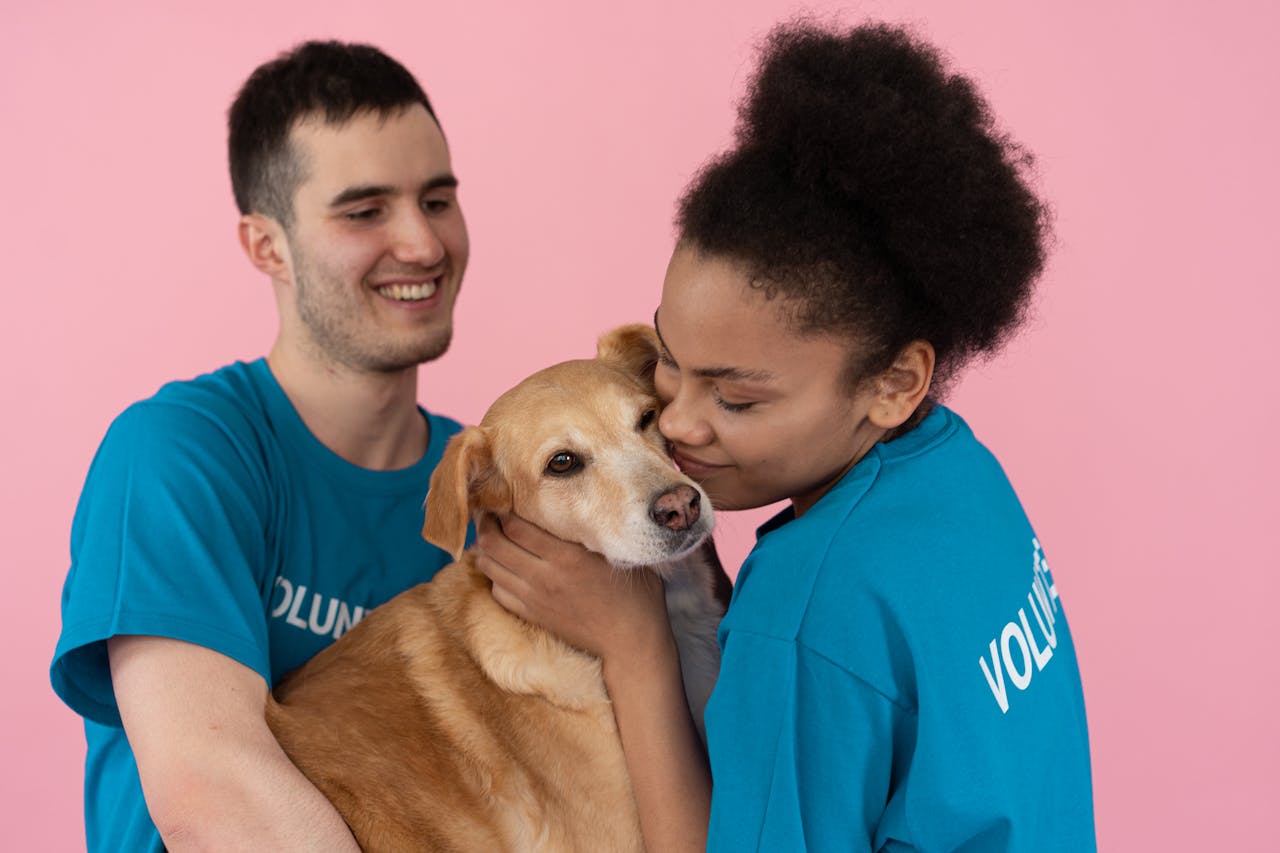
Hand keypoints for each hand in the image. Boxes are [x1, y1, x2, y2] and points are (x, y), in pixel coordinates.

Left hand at [473, 514, 671, 665]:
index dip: (503, 509)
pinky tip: (504, 566)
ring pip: (489, 567)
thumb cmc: (634, 593)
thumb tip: (577, 502)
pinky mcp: (533, 615)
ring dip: (485, 549)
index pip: (515, 526)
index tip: (504, 497)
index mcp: (566, 556)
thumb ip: (593, 531)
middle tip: (488, 512)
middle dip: (486, 524)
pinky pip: (498, 591)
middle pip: (493, 544)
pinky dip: (495, 575)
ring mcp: (535, 598)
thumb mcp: (617, 553)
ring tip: (492, 536)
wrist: (630, 641)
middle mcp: (544, 576)